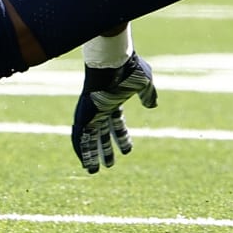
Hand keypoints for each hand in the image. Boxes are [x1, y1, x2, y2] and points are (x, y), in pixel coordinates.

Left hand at [71, 54, 157, 172]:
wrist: (112, 60)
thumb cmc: (128, 68)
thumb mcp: (144, 82)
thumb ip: (148, 94)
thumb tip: (152, 105)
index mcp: (114, 101)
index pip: (117, 123)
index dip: (122, 138)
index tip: (127, 152)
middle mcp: (101, 108)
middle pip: (101, 134)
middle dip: (105, 150)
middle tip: (108, 165)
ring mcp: (91, 112)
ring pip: (89, 138)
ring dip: (90, 155)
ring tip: (93, 171)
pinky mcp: (84, 114)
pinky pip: (80, 136)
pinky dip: (81, 149)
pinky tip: (83, 162)